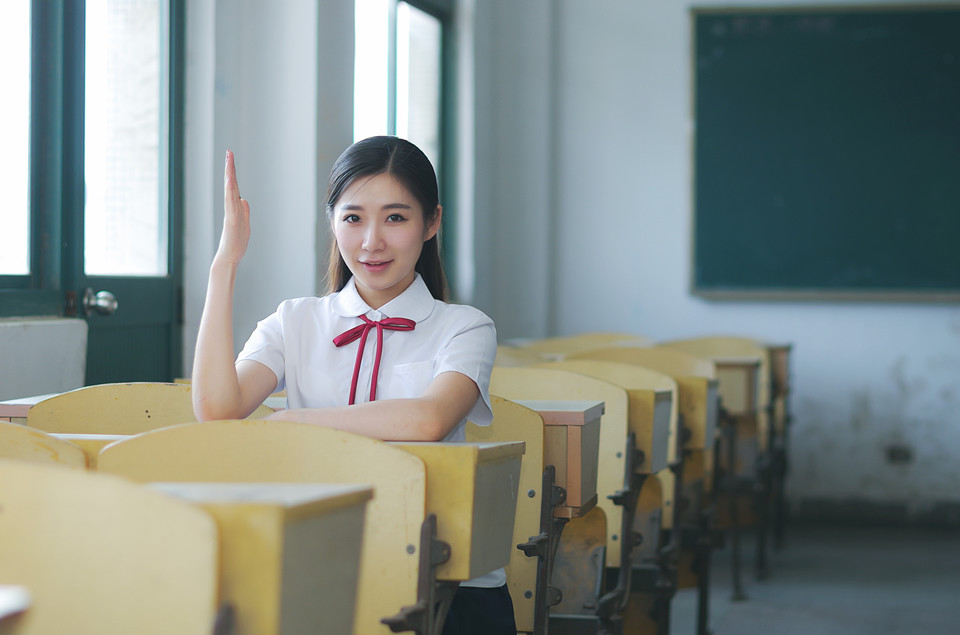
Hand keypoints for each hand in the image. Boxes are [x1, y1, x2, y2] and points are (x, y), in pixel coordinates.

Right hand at [215, 150, 250, 264]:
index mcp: (235, 208)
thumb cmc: (236, 244)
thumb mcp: (244, 224)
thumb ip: (244, 212)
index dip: (233, 173)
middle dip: (230, 168)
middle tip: (228, 152)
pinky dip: (230, 191)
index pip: (234, 187)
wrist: (229, 258)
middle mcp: (232, 208)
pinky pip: (230, 203)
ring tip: (229, 160)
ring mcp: (231, 213)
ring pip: (230, 190)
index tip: (230, 158)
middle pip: (231, 185)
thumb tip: (244, 199)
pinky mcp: (231, 220)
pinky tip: (230, 181)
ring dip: (230, 175)